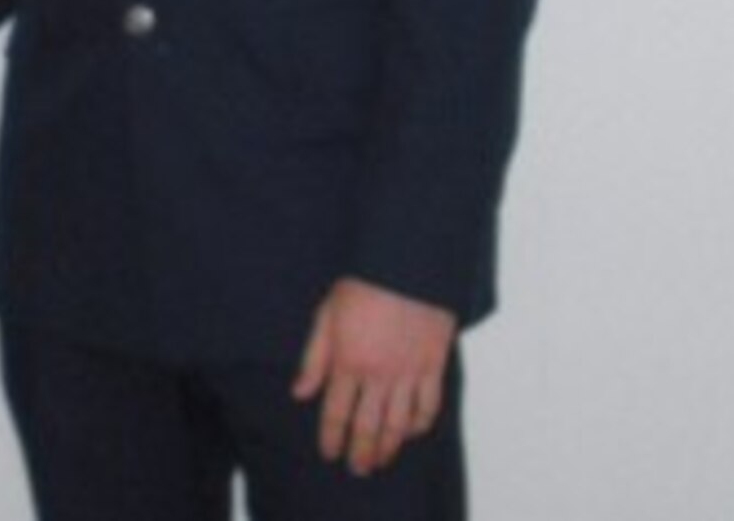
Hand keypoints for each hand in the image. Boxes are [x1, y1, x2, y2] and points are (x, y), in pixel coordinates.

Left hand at [291, 277, 456, 476]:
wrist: (407, 264)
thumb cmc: (363, 284)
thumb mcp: (326, 315)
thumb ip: (314, 358)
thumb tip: (299, 393)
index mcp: (348, 361)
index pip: (336, 412)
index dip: (331, 438)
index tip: (329, 454)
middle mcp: (378, 374)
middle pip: (368, 426)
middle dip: (360, 452)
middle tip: (357, 469)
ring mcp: (409, 373)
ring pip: (399, 424)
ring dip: (389, 447)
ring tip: (381, 460)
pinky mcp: (433, 366)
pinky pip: (428, 406)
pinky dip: (420, 425)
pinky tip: (411, 432)